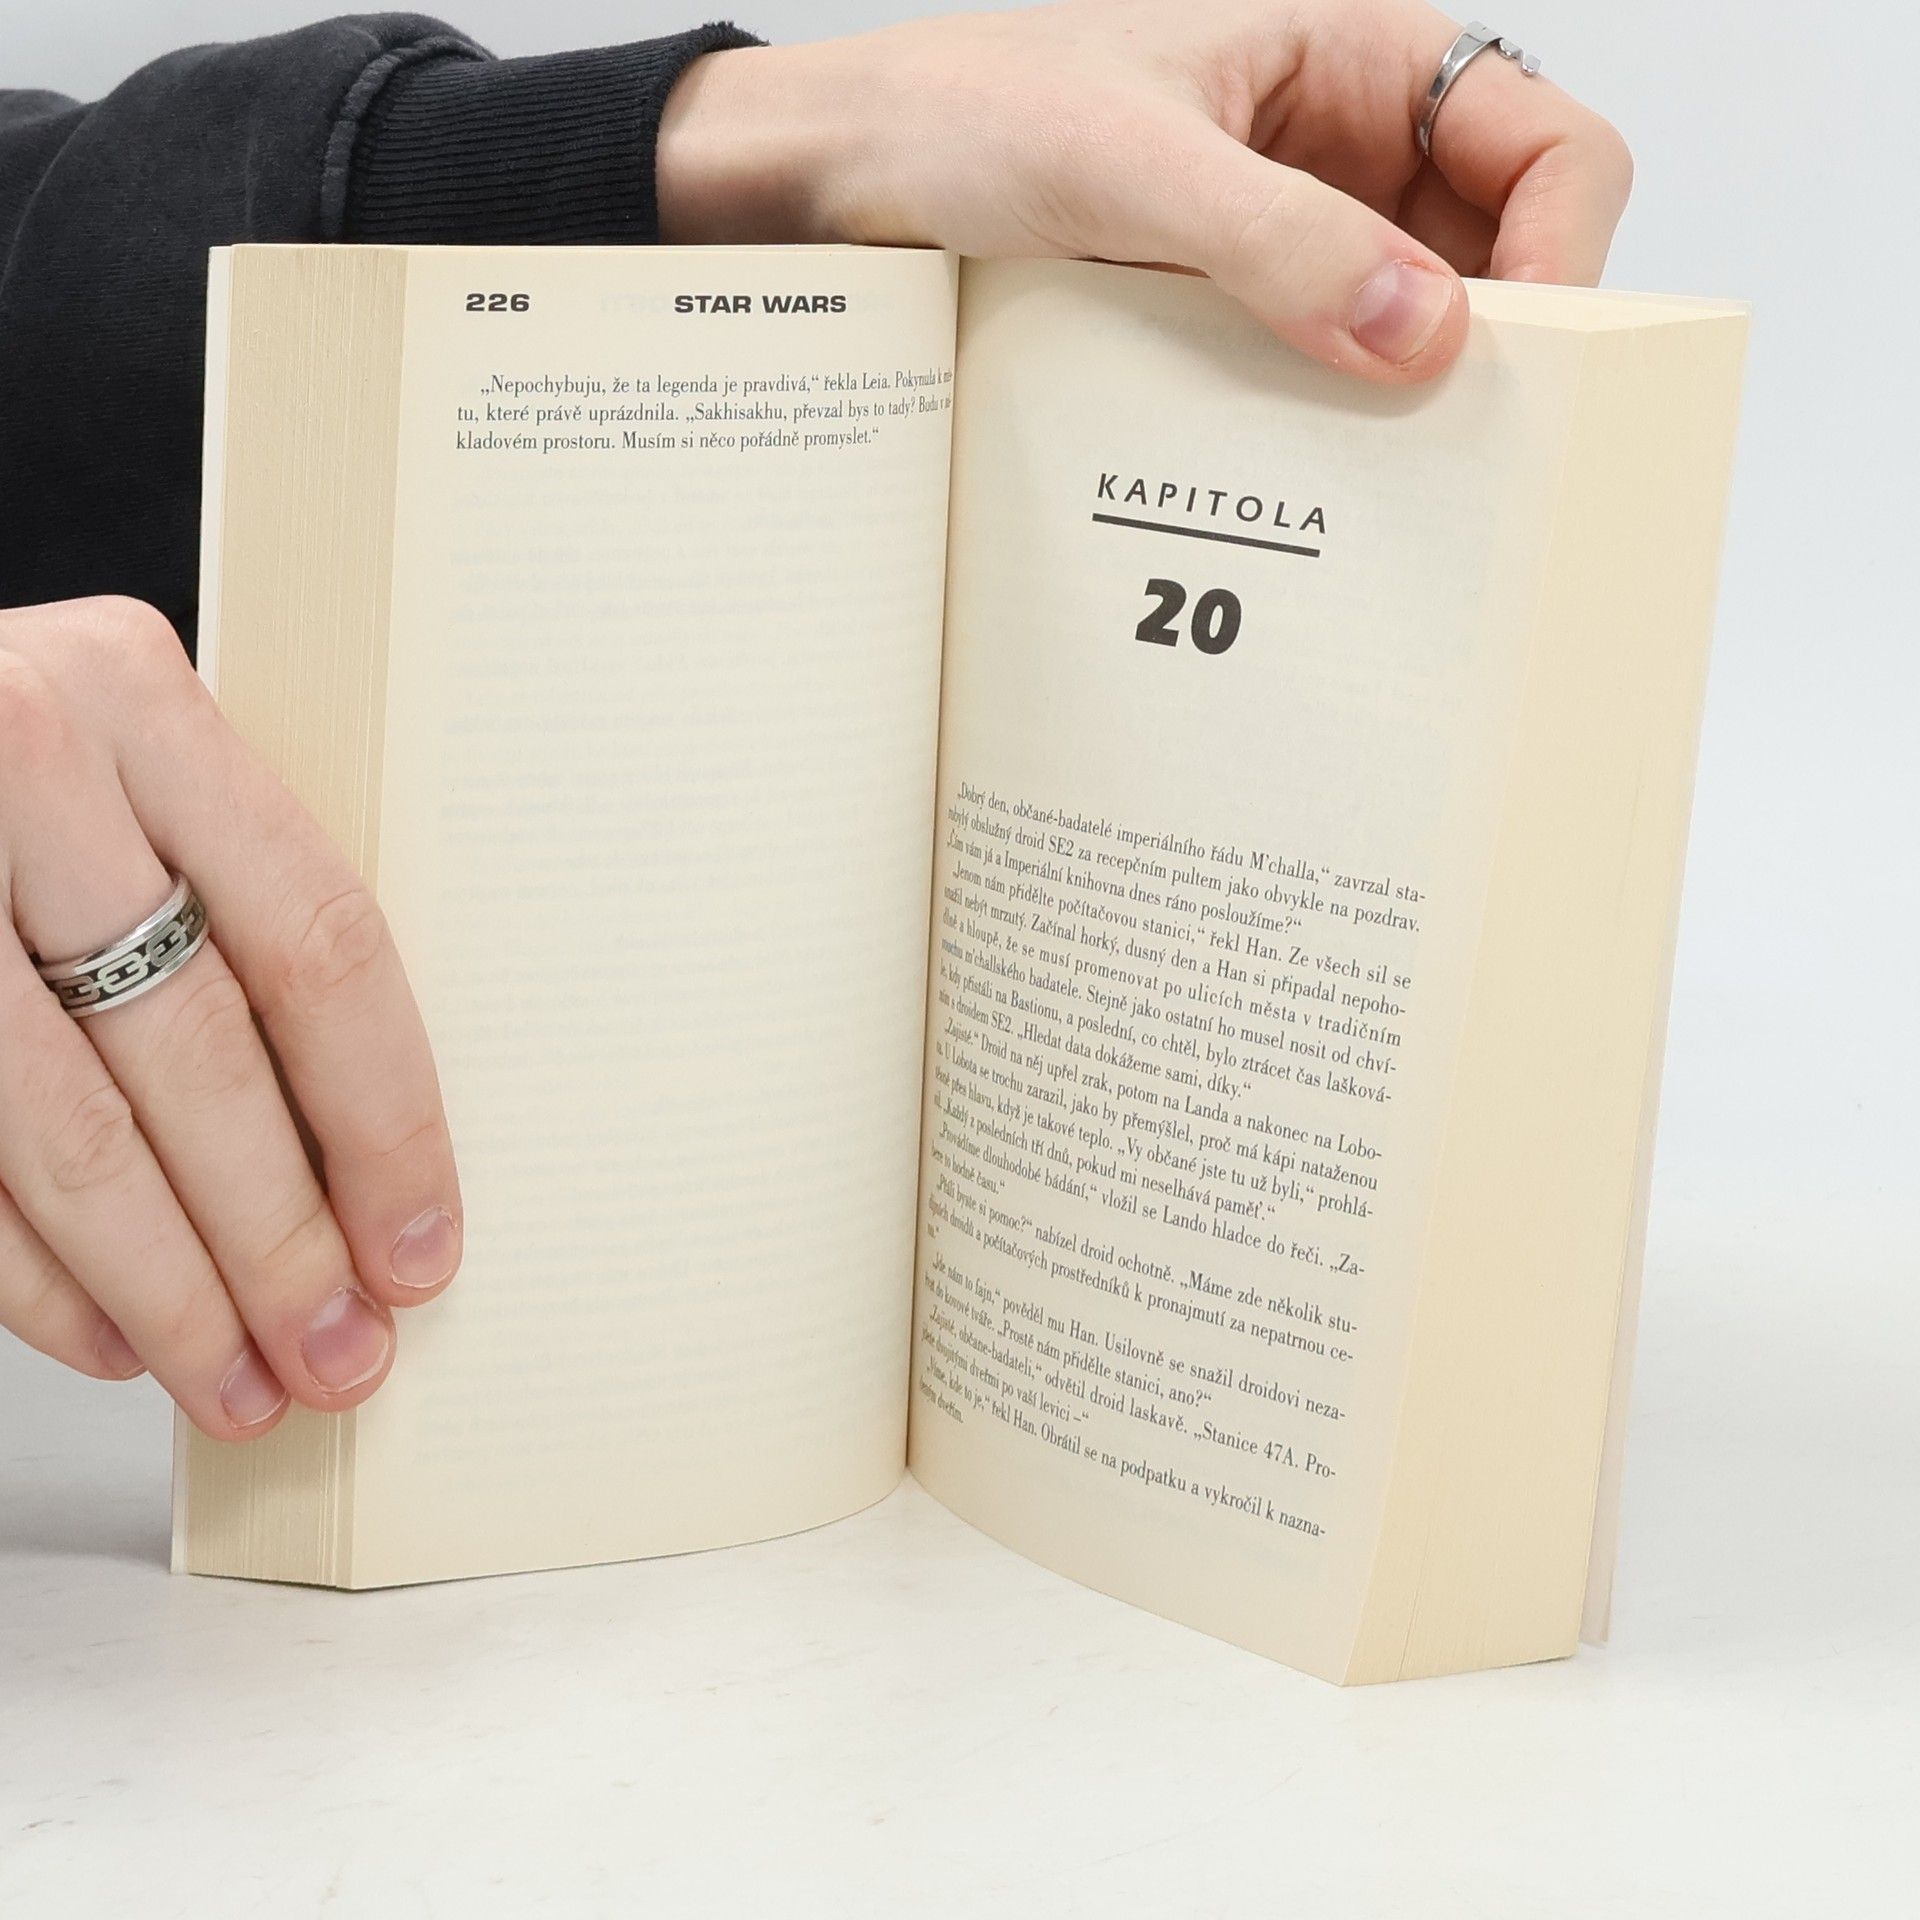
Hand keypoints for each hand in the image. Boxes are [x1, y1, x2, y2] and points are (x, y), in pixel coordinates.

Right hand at [0, 599, 460, 1437]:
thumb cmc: (3, 756)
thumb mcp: (124, 765)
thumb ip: (227, 894)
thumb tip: (359, 1146)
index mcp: (136, 697)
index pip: (317, 947)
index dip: (385, 1123)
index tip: (420, 1244)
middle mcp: (15, 763)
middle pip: (199, 1058)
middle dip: (281, 1241)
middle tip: (340, 1352)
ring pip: (70, 1136)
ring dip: (170, 1292)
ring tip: (239, 1381)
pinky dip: (36, 1280)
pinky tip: (112, 1338)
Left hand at [659, 0, 1631, 382]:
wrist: (851, 176)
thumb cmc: (972, 113)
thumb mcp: (1128, 167)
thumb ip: (1276, 241)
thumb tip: (1422, 333)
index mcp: (1358, 63)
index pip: (1545, 148)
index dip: (1564, 253)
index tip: (1515, 361)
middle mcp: (1347, 154)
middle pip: (1498, 256)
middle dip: (1497, 352)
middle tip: (1462, 458)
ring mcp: (1293, 241)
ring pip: (1412, 330)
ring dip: (1407, 404)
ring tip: (1382, 485)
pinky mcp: (1235, 314)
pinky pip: (1321, 373)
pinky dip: (1327, 424)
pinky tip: (1302, 475)